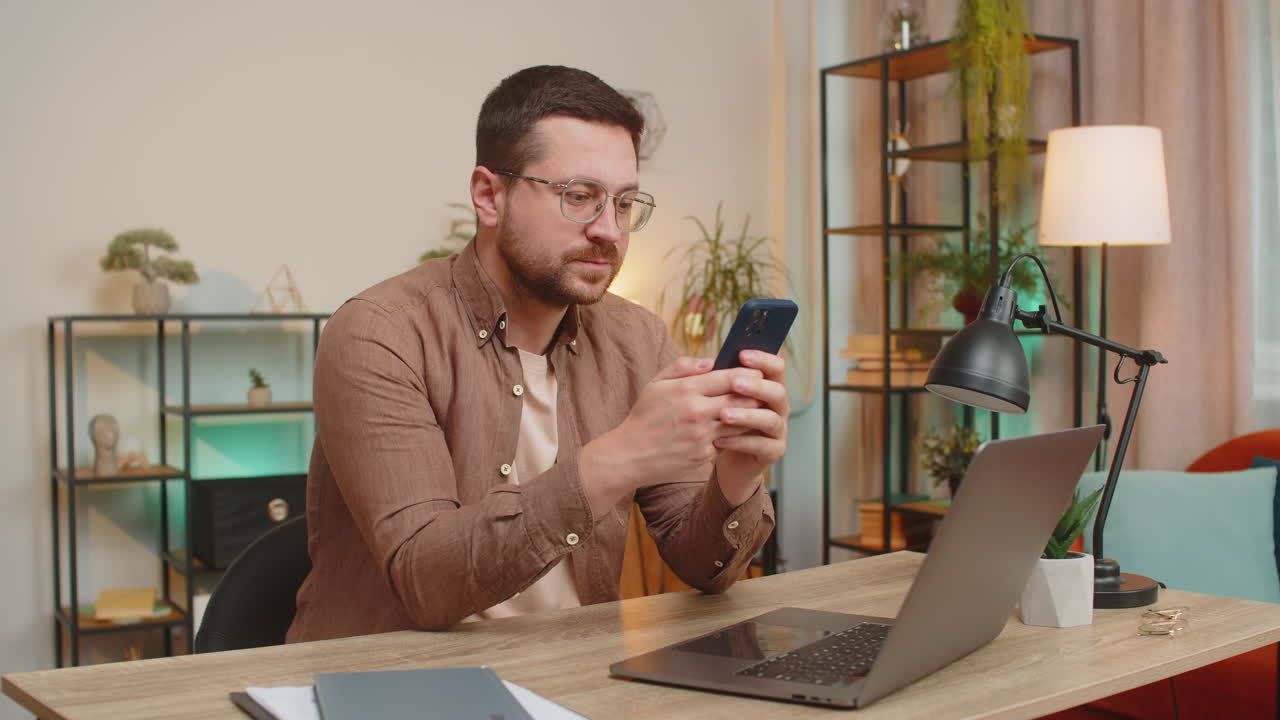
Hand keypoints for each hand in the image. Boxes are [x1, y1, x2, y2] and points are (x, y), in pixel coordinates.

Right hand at [580, 357, 763, 516]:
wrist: (629, 455)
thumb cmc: (643, 417)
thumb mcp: (655, 384)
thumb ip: (683, 367)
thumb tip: (711, 361)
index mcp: (686, 389)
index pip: (729, 377)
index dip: (748, 373)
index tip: (757, 372)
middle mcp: (697, 411)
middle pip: (742, 399)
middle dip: (756, 394)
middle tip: (764, 391)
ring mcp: (703, 435)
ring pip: (741, 421)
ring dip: (751, 415)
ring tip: (756, 409)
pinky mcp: (705, 454)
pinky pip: (729, 440)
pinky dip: (736, 434)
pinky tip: (739, 429)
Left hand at [713, 350, 788, 505]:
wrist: (724, 457)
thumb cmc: (719, 420)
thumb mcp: (713, 396)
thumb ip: (712, 378)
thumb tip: (707, 362)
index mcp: (768, 387)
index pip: (776, 368)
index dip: (763, 359)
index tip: (742, 355)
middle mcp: (778, 407)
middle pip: (777, 391)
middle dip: (756, 386)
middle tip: (735, 383)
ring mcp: (778, 429)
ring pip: (770, 419)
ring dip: (747, 415)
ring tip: (723, 414)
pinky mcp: (773, 451)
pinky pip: (761, 445)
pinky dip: (740, 441)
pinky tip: (719, 440)